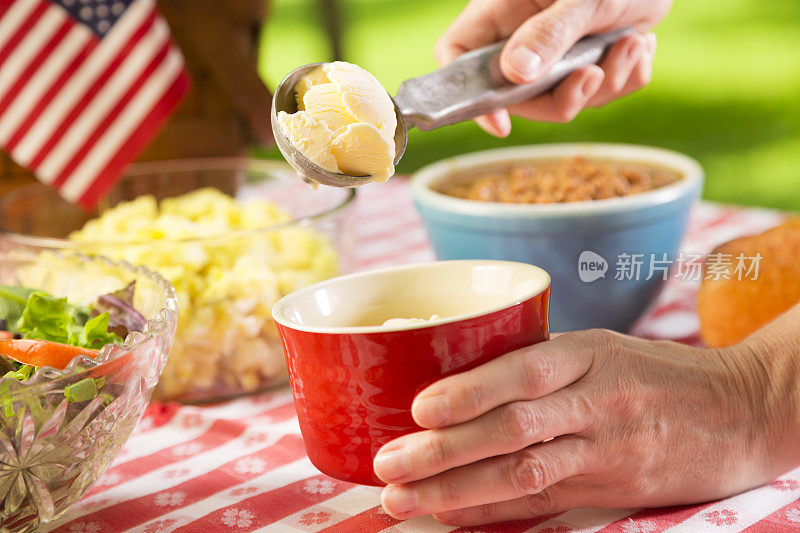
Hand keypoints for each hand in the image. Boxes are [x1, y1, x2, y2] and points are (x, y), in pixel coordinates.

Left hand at [373, 329, 786, 525]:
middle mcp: (598, 402)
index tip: (417, 409)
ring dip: (457, 490)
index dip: (470, 392)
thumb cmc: (658, 373)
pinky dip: (496, 514)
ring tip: (403, 499)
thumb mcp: (603, 348)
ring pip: (525, 473)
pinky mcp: (614, 491)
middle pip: (514, 429)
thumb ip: (541, 362)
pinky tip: (454, 517)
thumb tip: (461, 378)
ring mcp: (607, 451)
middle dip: (444, 451)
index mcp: (590, 354)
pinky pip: (548, 507)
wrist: (740, 411)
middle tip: (388, 466)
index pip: (524, 369)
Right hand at [436, 0, 672, 135]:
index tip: (501, 122)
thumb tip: (515, 72)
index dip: (468, 95)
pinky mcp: (588, 63)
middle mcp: (522, 39)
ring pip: (564, 99)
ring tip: (632, 43)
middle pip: (518, 96)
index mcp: (500, 13)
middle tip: (594, 73)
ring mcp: (555, 55)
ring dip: (607, 82)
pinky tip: (638, 44)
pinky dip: (626, 77)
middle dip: (564, 95)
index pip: (458, 57)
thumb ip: (549, 33)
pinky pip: (600, 94)